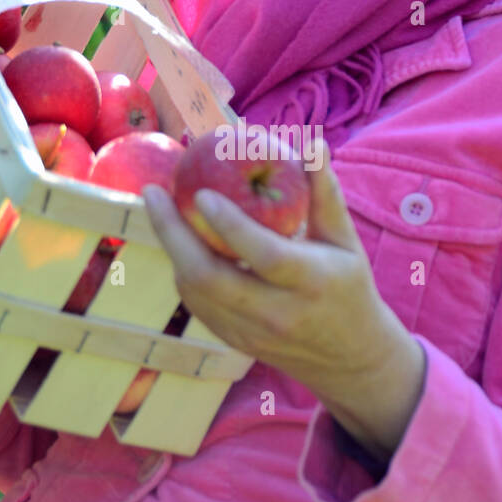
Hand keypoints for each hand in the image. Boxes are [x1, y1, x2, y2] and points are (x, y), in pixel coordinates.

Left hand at [142, 141, 423, 457]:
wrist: (348, 358)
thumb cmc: (348, 286)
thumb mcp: (345, 240)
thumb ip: (325, 193)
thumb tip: (312, 142)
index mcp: (311, 282)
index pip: (264, 254)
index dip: (230, 224)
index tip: (202, 192)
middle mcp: (277, 312)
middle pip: (209, 277)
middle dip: (173, 233)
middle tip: (154, 193)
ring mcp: (251, 332)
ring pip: (195, 291)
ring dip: (173, 248)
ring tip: (160, 209)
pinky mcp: (234, 341)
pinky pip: (197, 303)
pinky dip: (183, 269)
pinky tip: (179, 240)